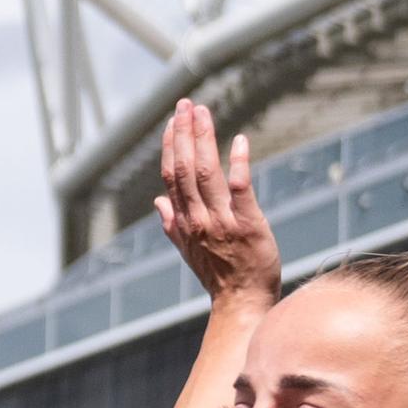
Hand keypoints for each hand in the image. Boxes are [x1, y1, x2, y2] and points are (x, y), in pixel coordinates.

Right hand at [155, 100, 279, 311]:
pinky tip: (239, 141)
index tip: (173, 121)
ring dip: (204, 140)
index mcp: (184, 221)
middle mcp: (199, 218)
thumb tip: (159, 202)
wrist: (241, 303)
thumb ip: (172, 224)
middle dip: (184, 133)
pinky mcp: (249, 224)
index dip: (171, 147)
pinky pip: (240, 190)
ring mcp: (222, 221)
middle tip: (186, 104)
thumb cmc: (218, 276)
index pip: (172, 177)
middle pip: (186, 169)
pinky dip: (238, 164)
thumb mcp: (188, 250)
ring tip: (203, 112)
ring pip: (207, 174)